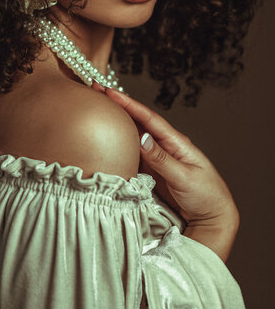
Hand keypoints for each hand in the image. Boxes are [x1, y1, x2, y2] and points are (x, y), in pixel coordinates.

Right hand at [91, 82, 239, 260]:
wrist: (211, 218)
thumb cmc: (205, 196)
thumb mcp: (184, 177)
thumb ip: (162, 159)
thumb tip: (142, 137)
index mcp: (175, 142)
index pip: (148, 118)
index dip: (128, 104)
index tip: (109, 91)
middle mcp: (164, 145)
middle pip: (137, 121)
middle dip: (117, 105)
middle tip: (96, 89)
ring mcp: (156, 157)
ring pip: (132, 135)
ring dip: (116, 122)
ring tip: (97, 107)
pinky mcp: (151, 171)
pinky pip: (131, 153)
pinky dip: (118, 143)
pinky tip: (106, 137)